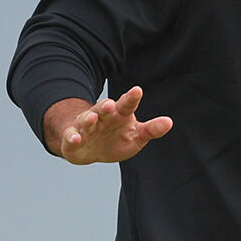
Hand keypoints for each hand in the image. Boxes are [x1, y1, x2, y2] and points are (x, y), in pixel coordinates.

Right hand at [45, 86, 172, 164]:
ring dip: (88, 119)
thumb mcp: (136, 136)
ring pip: (86, 120)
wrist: (89, 149)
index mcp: (119, 114)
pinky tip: (75, 138)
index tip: (137, 91)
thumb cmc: (116, 139)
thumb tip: (169, 122)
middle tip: (110, 104)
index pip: (127, 104)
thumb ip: (151, 130)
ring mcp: (86, 127)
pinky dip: (72, 137)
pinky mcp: (72, 140)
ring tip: (92, 118)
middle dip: (106, 106)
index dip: (131, 98)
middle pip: (103, 109)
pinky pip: (71, 137)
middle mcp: (102, 117)